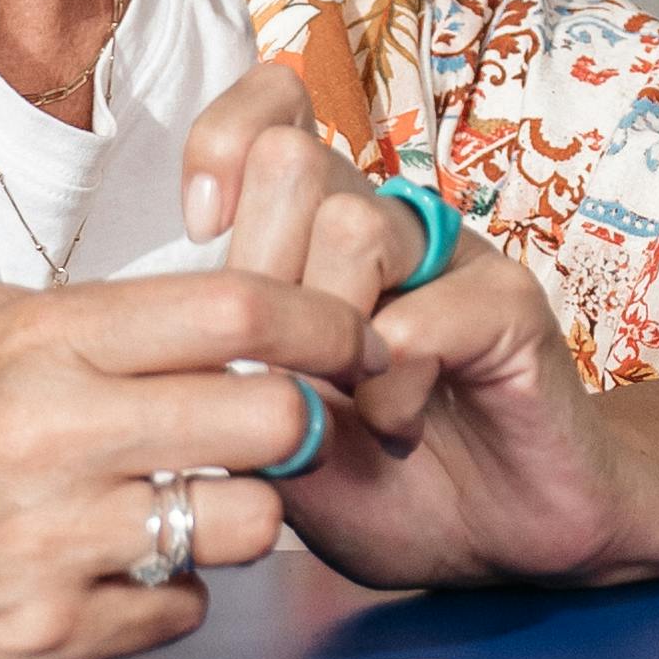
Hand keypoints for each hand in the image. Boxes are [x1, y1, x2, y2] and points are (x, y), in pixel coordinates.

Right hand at [0, 240, 381, 658]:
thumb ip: (96, 322)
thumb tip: (222, 312)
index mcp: (42, 342)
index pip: (234, 309)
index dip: (321, 319)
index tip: (349, 335)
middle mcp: (53, 435)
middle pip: (271, 420)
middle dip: (302, 425)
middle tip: (286, 432)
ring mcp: (51, 543)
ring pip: (245, 527)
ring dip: (240, 519)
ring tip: (189, 509)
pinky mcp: (42, 634)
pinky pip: (179, 611)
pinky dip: (168, 596)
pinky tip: (118, 573)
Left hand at [167, 60, 658, 591]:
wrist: (501, 545)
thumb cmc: (384, 487)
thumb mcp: (271, 438)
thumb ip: (221, 381)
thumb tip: (149, 339)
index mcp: (320, 237)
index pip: (271, 114)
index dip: (221, 143)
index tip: (198, 226)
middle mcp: (387, 227)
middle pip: (290, 160)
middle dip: (257, 269)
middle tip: (276, 364)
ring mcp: (451, 259)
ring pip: (351, 225)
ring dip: (323, 333)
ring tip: (340, 409)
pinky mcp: (510, 306)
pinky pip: (421, 316)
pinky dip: (391, 390)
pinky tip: (395, 431)